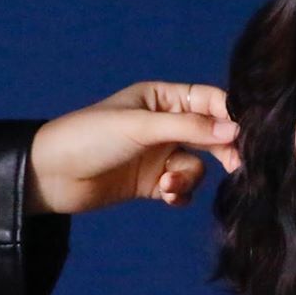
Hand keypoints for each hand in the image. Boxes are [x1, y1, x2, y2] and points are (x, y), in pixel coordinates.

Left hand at [26, 81, 241, 214]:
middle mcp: (165, 124)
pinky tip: (166, 195)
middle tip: (234, 165)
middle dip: (222, 150)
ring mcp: (160, 154)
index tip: (246, 134)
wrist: (49, 176)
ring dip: (188, 177)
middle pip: (211, 134)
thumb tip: (235, 130)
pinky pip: (182, 187)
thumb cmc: (89, 138)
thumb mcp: (141, 127)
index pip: (209, 100)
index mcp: (162, 99)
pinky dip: (180, 192)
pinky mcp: (153, 182)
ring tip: (169, 184)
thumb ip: (190, 128)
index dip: (230, 115)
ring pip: (197, 165)